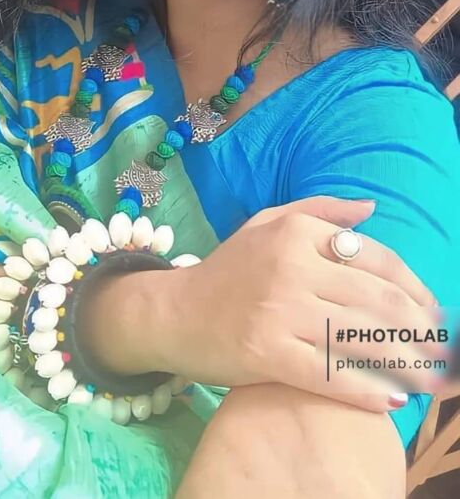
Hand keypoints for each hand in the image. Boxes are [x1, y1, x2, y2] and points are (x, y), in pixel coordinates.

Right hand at [164, 195, 445, 412]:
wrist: (174, 312)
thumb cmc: (229, 269)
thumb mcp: (267, 223)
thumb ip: (320, 211)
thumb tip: (370, 208)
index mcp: (295, 233)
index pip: (375, 258)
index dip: (415, 287)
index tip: (433, 311)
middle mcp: (289, 267)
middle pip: (378, 300)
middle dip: (421, 330)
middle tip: (443, 350)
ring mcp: (277, 311)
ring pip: (361, 339)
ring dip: (406, 364)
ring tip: (430, 378)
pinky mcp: (265, 353)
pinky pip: (328, 375)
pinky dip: (365, 391)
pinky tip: (389, 399)